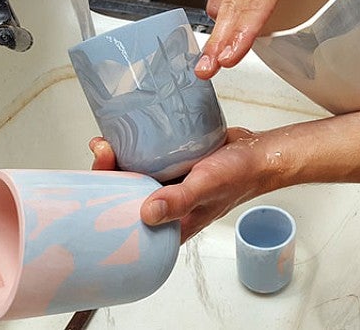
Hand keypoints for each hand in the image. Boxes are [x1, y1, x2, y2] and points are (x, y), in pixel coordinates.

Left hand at [90, 128, 285, 241]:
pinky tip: (127, 133)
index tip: (100, 178)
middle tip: (102, 149)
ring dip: (119, 158)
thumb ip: (179, 200)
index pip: (128, 219)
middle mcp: (165, 206)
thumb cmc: (239, 175)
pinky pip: (148, 157)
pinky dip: (136, 147)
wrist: (258, 154)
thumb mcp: (207, 187)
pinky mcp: (172, 165)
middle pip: (125, 194)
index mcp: (170, 225)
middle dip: (108, 174)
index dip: (107, 202)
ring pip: (134, 174)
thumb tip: (147, 212)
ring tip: (106, 140)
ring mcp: (168, 185)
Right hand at [195, 0, 359, 79]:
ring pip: (218, 0)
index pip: (256, 2)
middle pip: (228, 9)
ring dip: (217, 28)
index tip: (230, 56)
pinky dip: (222, 4)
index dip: (242, 33)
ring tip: (214, 54)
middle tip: (209, 71)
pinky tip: (228, 18)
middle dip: (218, 44)